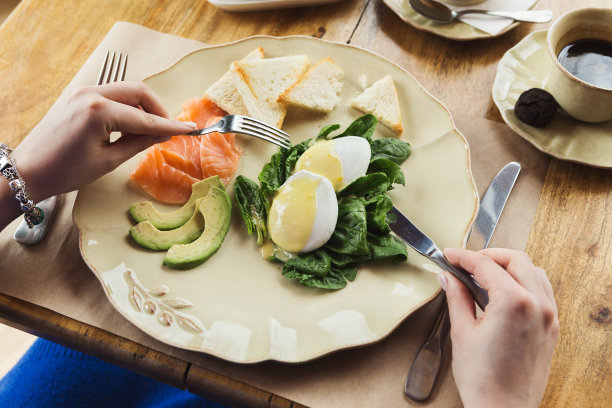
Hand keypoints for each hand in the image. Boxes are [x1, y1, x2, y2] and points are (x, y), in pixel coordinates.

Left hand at [10, 81, 195, 202]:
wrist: (28, 170)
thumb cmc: (66, 171)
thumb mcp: (108, 160)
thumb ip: (139, 143)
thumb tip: (163, 134)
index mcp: (99, 111)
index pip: (145, 119)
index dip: (170, 126)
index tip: (191, 129)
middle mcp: (92, 93)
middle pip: (139, 91)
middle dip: (158, 110)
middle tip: (167, 131)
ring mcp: (84, 91)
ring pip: (127, 90)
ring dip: (143, 107)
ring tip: (149, 132)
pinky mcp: (79, 96)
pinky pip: (113, 94)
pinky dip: (128, 107)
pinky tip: (130, 126)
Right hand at [441, 248, 558, 407]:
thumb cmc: (484, 380)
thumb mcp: (462, 332)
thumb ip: (457, 298)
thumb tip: (449, 278)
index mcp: (514, 303)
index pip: (486, 265)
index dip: (464, 257)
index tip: (450, 256)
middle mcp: (538, 305)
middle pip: (516, 260)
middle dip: (489, 256)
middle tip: (466, 263)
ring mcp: (549, 317)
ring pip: (534, 272)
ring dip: (509, 267)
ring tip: (484, 275)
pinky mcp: (551, 328)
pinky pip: (543, 291)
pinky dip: (524, 282)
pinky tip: (504, 292)